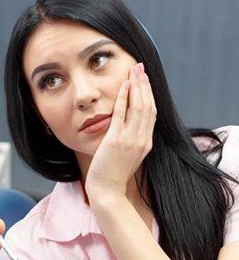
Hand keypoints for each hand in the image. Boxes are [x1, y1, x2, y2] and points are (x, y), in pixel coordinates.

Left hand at [85, 63, 155, 202]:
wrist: (107, 190)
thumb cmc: (113, 174)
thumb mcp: (128, 155)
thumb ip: (132, 140)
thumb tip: (129, 126)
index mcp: (146, 143)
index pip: (151, 113)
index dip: (149, 94)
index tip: (145, 80)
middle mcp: (142, 140)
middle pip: (148, 106)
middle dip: (145, 85)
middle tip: (140, 68)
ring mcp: (131, 140)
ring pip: (138, 107)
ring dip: (137, 87)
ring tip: (133, 71)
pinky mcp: (117, 140)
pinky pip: (122, 115)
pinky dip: (124, 98)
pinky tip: (123, 86)